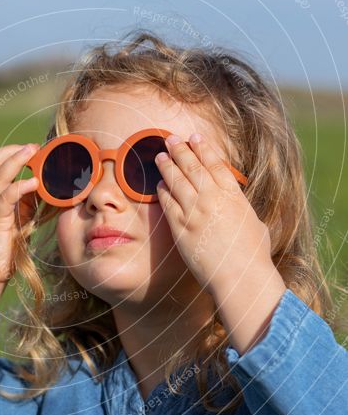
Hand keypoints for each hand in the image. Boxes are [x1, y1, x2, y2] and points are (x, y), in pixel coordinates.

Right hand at [0, 143, 39, 285]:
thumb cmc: (6, 243)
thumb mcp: (19, 215)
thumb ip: (27, 198)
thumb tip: (50, 184)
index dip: (10, 151)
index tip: (31, 148)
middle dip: (12, 151)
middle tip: (33, 147)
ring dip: (16, 161)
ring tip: (33, 153)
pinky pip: (5, 199)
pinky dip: (19, 187)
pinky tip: (34, 183)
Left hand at [155, 133, 273, 298]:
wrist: (240, 277)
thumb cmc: (253, 255)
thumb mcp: (255, 224)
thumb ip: (243, 211)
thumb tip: (239, 208)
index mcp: (233, 195)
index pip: (215, 164)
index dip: (204, 148)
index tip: (195, 137)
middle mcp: (212, 199)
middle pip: (193, 167)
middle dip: (181, 150)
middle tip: (171, 139)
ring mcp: (195, 212)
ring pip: (177, 181)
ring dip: (167, 166)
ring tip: (160, 155)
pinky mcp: (181, 228)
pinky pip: (168, 203)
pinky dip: (163, 190)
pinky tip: (159, 183)